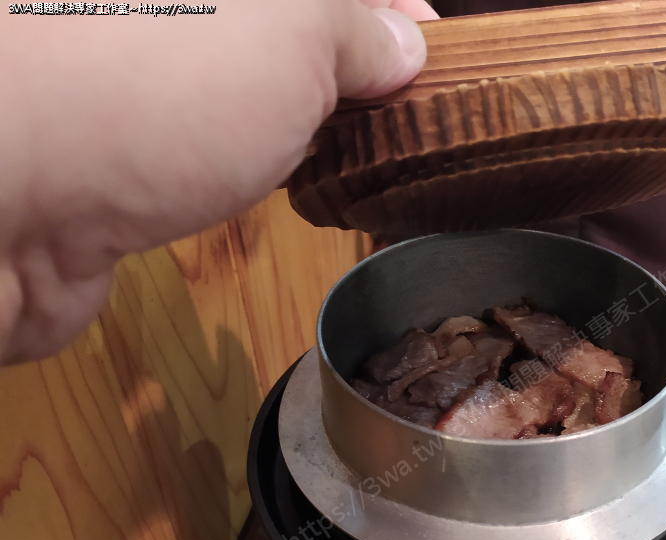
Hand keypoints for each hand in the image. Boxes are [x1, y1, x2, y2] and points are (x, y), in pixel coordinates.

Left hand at [0, 0, 437, 363]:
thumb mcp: (295, 26)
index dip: (384, 4)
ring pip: (245, 83)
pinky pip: (210, 140)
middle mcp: (160, 13)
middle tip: (399, 108)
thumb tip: (395, 44)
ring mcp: (131, 72)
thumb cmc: (149, 85)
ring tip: (356, 150)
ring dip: (305, 116)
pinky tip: (289, 185)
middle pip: (278, 25)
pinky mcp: (119, 147)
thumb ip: (356, 25)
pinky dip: (257, 161)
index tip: (429, 44)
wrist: (6, 198)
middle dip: (348, 61)